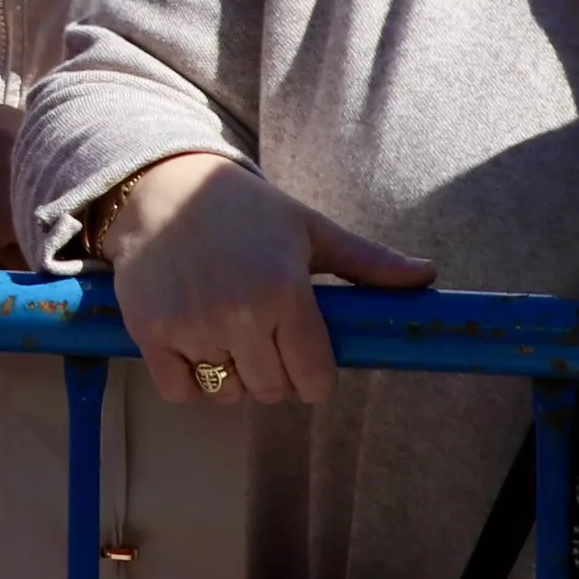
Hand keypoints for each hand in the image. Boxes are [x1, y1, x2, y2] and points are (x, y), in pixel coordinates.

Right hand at [101, 152, 430, 405]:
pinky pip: (181, 391)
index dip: (314, 377)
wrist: (160, 185)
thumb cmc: (242, 209)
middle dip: (274, 375)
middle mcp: (239, 313)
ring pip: (227, 393)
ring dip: (231, 377)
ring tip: (225, 335)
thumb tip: (429, 276)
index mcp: (285, 290)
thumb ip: (368, 261)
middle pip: (272, 391)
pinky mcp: (150, 330)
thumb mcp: (309, 228)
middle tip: (262, 340)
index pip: (314, 380)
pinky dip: (189, 380)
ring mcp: (191, 324)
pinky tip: (192, 344)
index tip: (303, 359)